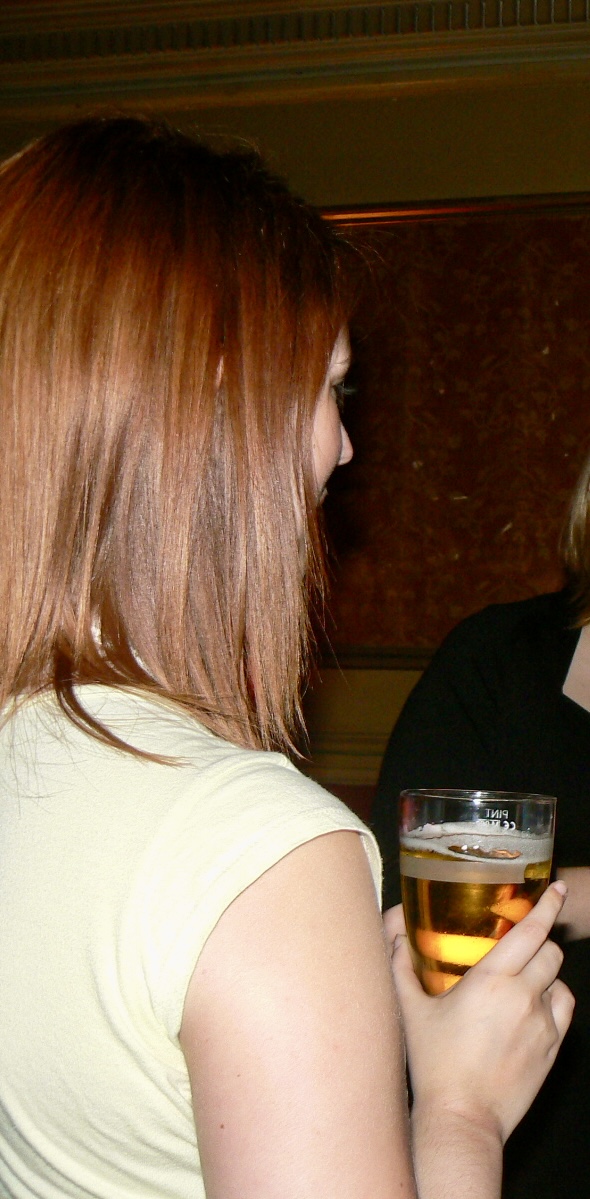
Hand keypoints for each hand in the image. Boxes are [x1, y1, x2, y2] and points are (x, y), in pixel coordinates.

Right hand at [390, 882, 574, 1143]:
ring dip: (546, 971)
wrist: (463, 1118)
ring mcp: (542, 1024)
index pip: (530, 932)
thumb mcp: (411, 1011)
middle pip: (550, 950)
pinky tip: (534, 1005)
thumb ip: (401, 968)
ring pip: (560, 979)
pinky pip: (564, 1010)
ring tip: (525, 977)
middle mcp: (522, 997)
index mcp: (491, 981)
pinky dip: (554, 999)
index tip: (554, 889)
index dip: (547, 906)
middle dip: (542, 939)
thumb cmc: (434, 1065)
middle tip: (525, 938)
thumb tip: (395, 938)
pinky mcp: (552, 1049)